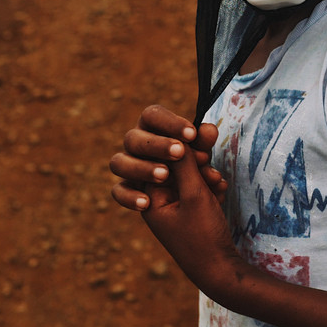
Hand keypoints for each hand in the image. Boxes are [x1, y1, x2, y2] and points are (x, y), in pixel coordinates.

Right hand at [109, 104, 226, 210]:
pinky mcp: (126, 190)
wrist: (197, 210)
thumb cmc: (198, 175)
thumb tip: (208, 128)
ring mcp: (129, 168)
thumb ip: (203, 146)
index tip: (192, 134)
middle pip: (132, 138)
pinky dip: (129, 196)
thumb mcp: (203, 161)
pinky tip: (146, 203)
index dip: (169, 122)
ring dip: (141, 167)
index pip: (151, 116)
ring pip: (119, 162)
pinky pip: (118, 191)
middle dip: (157, 145)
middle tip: (179, 153)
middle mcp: (137, 146)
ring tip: (164, 175)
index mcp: (153, 129)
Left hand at [138, 149, 241, 293]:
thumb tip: (177, 136)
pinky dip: (209, 185)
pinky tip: (221, 190)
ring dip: (204, 173)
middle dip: (193, 163)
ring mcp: (175, 206)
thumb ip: (185, 163)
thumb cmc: (202, 234)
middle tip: (209, 165)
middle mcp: (158, 201)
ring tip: (218, 182)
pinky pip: (198, 187)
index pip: (157, 161)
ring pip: (188, 175)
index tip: (197, 153)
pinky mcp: (191, 210)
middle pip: (172, 166)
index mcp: (148, 199)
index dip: (177, 151)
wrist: (221, 270)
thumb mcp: (194, 194)